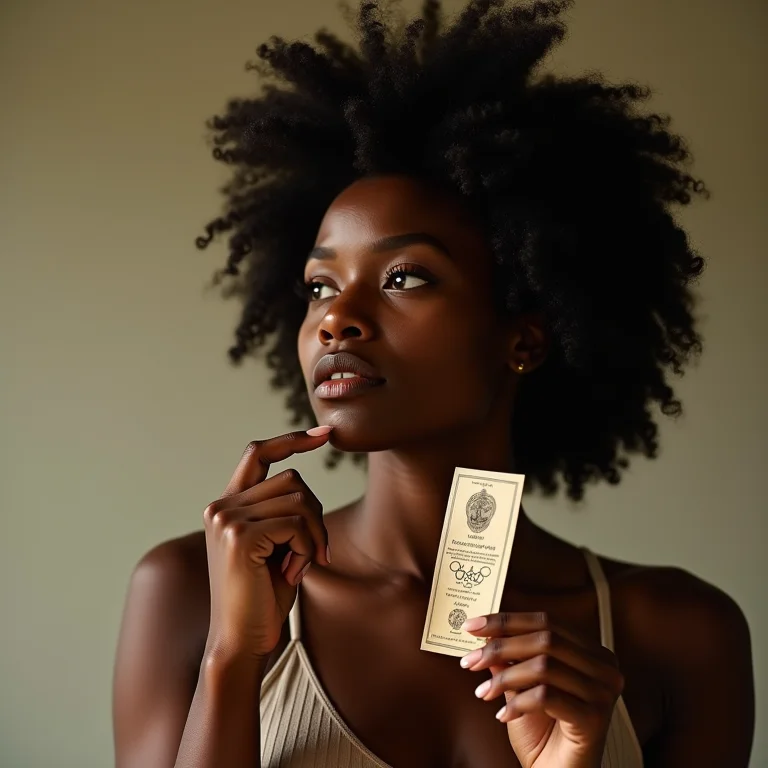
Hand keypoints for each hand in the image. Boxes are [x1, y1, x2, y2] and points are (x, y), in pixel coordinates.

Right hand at [202, 427, 333, 662]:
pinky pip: (296, 524)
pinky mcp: (239, 536)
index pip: (258, 452)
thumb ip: (283, 511)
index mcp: (228, 505)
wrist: (241, 641)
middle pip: (293, 479)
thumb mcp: (275, 544)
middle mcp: (221, 506)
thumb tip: (304, 481)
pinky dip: (307, 547)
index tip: (324, 433)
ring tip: (299, 564)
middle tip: (314, 551)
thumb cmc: (263, 596)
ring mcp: (227, 518)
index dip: (292, 439)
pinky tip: (292, 572)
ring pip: (299, 500)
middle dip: (315, 514)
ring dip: (313, 534)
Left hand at [460, 612, 623, 767]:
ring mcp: (603, 691)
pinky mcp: (595, 717)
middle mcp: (604, 667)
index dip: (506, 620)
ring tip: (482, 692)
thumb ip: (509, 658)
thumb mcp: (521, 688)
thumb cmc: (543, 733)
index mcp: (590, 651)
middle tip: (469, 660)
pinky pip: (547, 697)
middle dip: (500, 646)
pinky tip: (503, 716)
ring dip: (504, 677)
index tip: (471, 625)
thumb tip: (484, 632)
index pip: (545, 621)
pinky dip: (518, 703)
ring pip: (544, 665)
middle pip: (545, 639)